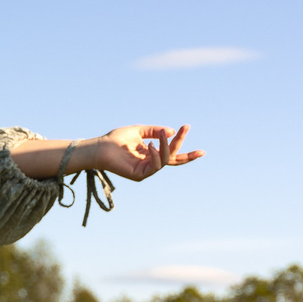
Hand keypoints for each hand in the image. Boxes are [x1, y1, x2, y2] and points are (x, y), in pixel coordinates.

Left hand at [83, 125, 203, 181]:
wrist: (100, 146)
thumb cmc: (116, 139)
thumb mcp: (139, 130)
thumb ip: (155, 131)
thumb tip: (171, 132)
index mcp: (151, 153)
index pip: (171, 151)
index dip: (180, 141)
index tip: (187, 126)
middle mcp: (150, 163)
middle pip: (173, 160)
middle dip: (187, 156)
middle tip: (201, 152)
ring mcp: (146, 170)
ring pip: (165, 161)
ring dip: (167, 147)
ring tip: (164, 135)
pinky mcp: (139, 175)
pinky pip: (154, 167)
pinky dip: (156, 156)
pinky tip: (151, 146)